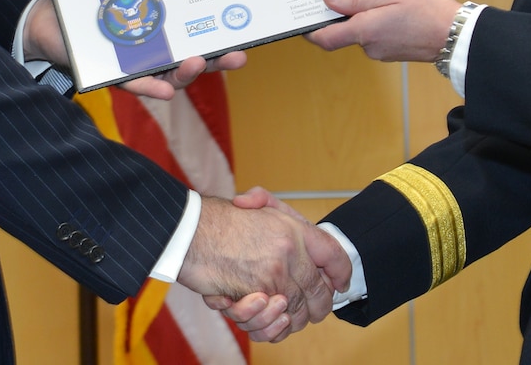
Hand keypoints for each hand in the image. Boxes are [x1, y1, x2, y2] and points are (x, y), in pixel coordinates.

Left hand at [24, 0, 245, 100]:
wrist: (45, 18)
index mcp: (162, 23)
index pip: (199, 28)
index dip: (222, 30)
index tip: (244, 24)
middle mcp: (155, 46)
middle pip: (194, 55)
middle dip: (217, 57)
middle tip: (237, 54)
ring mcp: (135, 61)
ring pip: (169, 73)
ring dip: (186, 71)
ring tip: (198, 62)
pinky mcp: (111, 73)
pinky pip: (134, 84)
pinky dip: (149, 88)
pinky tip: (164, 90)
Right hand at [178, 191, 349, 338]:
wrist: (189, 230)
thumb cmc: (219, 219)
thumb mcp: (256, 203)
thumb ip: (276, 209)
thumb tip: (293, 232)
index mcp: (295, 230)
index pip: (335, 255)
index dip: (342, 272)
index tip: (341, 283)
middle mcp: (290, 253)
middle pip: (320, 292)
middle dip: (319, 306)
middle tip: (314, 310)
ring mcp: (274, 277)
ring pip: (298, 313)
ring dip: (292, 319)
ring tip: (282, 312)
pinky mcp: (255, 297)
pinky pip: (274, 324)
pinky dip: (271, 326)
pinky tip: (267, 315)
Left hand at [308, 0, 463, 61]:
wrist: (457, 36)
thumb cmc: (427, 12)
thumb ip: (357, 0)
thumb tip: (328, 0)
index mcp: (364, 31)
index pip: (325, 38)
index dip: (310, 30)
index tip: (303, 18)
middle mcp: (369, 46)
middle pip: (343, 33)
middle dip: (342, 14)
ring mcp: (381, 52)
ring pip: (361, 33)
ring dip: (362, 17)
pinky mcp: (393, 52)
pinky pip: (375, 36)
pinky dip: (375, 23)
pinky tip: (389, 8)